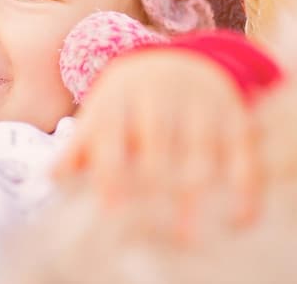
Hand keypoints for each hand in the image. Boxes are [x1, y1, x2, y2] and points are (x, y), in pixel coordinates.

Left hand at [54, 49, 260, 243]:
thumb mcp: (101, 114)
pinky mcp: (234, 114)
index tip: (111, 210)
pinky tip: (240, 220)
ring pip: (200, 148)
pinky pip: (243, 151)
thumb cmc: (129, 100)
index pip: (112, 135)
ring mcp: (201, 103)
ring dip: (196, 193)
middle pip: (157, 140)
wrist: (179, 59)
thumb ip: (80, 146)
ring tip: (187, 238)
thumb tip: (52, 178)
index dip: (111, 172)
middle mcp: (160, 95)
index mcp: (120, 98)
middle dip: (155, 185)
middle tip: (152, 231)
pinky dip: (245, 186)